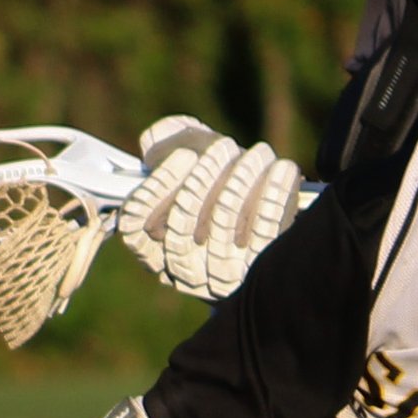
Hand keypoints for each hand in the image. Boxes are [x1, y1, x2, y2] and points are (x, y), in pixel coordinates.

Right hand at [119, 116, 304, 301]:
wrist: (272, 209)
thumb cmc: (222, 175)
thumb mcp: (192, 152)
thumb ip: (168, 140)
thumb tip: (154, 144)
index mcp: (152, 246)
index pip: (136, 224)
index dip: (157, 189)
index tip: (184, 155)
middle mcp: (180, 268)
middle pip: (180, 227)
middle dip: (204, 181)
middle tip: (224, 146)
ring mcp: (218, 277)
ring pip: (222, 230)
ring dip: (241, 185)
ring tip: (257, 154)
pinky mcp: (257, 273)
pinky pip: (262, 238)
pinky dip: (273, 200)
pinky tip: (282, 171)